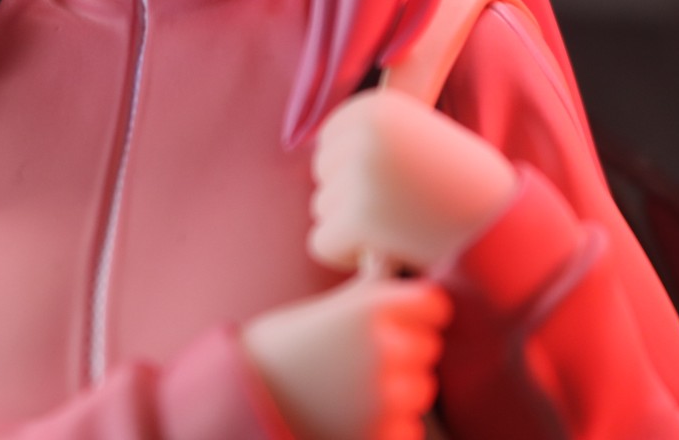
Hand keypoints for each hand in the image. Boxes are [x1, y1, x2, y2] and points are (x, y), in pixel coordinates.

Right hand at [240, 276, 448, 439]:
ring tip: (358, 388)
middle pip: (429, 346)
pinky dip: (390, 426)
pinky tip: (357, 416)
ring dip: (400, 390)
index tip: (404, 316)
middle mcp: (384, 349)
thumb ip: (367, 292)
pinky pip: (409, 427)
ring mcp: (385, 397)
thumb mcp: (325, 310)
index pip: (434, 304)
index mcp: (371, 309)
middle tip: (367, 356)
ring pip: (421, 389)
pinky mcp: (380, 435)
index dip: (420, 310)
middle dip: (407, 351)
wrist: (244, 399)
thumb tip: (388, 257)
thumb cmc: (280, 348)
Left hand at [309, 90, 518, 273]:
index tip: (397, 181)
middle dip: (352, 199)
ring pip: (321, 210)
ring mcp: (360, 175)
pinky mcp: (360, 219)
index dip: (357, 169)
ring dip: (353, 228)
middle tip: (403, 209)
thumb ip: (373, 131)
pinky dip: (348, 256)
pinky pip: (322, 243)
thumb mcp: (420, 135)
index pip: (328, 141)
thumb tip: (309, 137)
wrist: (508, 229)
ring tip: (404, 227)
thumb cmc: (466, 185)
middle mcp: (364, 133)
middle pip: (322, 175)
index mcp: (377, 106)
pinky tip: (387, 252)